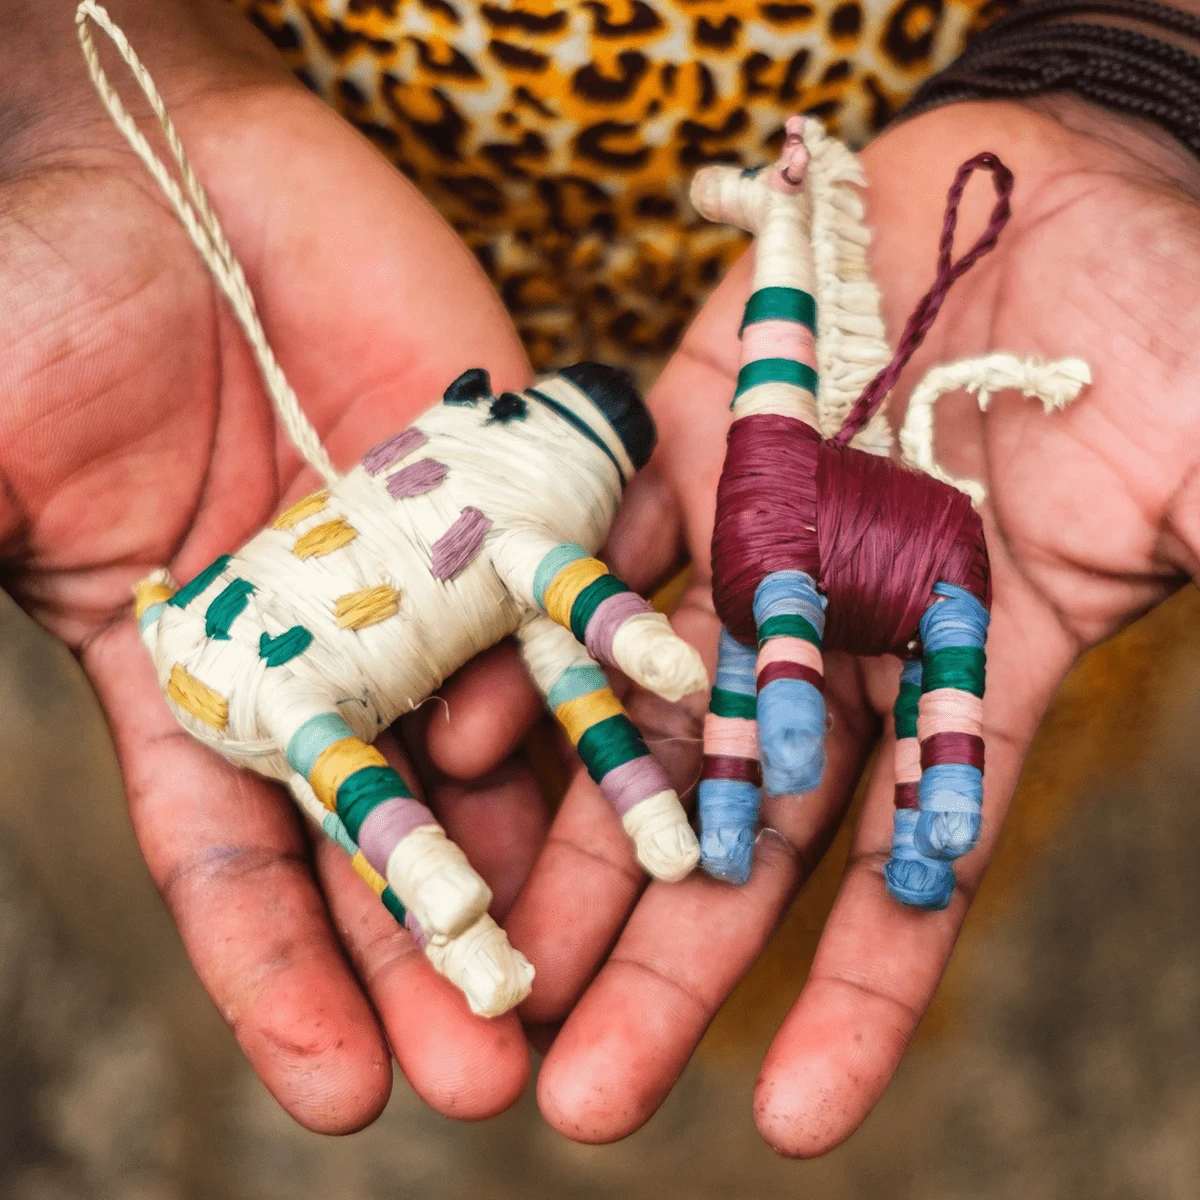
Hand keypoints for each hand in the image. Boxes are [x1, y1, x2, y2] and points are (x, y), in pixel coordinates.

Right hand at [0, 0, 543, 1130]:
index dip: (288, 975)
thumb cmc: (38, 303)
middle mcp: (339, 645)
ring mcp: (438, 570)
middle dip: (447, 940)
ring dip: (562, 832)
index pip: (249, 860)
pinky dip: (612, 644)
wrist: (162, 171)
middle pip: (407, 822)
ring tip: (609, 949)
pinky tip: (650, 732)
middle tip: (502, 1070)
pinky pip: (578, 575)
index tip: (346, 1090)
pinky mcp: (514, 480)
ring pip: (517, 720)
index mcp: (206, 677)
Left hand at [446, 96, 1199, 1148]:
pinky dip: (534, 638)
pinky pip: (598, 552)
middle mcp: (844, 628)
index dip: (858, 990)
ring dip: (575, 834)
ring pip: (646, 713)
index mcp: (966, 666)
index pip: (901, 863)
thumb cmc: (1168, 317)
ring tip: (493, 955)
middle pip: (739, 823)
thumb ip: (1192, 572)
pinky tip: (458, 738)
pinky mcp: (692, 442)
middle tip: (579, 1101)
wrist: (1063, 179)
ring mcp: (756, 542)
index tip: (795, 1121)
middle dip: (667, 957)